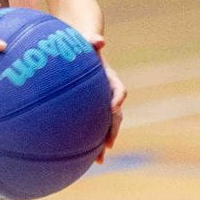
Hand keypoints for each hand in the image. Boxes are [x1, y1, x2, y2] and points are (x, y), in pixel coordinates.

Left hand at [88, 35, 126, 162]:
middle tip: (108, 144)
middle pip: (116, 115)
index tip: (113, 108)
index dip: (118, 99)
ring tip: (99, 159)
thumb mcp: (87, 40)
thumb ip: (93, 40)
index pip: (119, 90)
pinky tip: (80, 156)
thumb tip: (99, 40)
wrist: (83, 49)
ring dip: (104, 141)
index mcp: (110, 79)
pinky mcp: (91, 109)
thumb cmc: (83, 44)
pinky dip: (90, 141)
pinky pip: (93, 126)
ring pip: (106, 125)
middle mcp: (109, 93)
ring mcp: (101, 102)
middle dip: (113, 130)